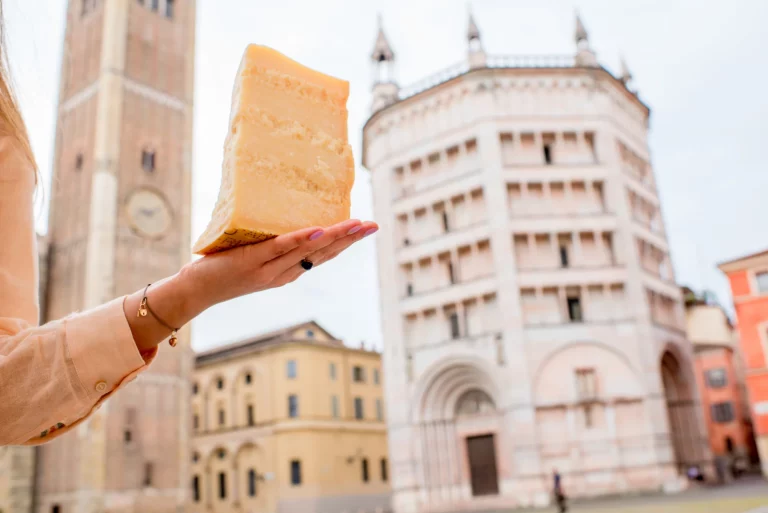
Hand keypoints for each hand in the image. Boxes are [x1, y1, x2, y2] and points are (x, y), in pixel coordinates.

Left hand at [187, 218, 377, 304]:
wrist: (195, 291)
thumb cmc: (221, 269)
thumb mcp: (251, 254)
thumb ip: (268, 241)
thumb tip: (278, 212)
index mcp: (287, 272)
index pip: (323, 256)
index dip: (346, 242)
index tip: (365, 228)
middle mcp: (284, 274)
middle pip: (324, 255)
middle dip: (351, 239)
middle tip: (373, 225)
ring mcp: (270, 270)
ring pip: (309, 252)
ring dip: (335, 237)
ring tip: (356, 225)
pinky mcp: (253, 262)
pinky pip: (281, 249)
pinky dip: (301, 240)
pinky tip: (318, 231)